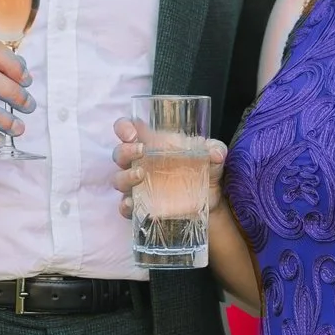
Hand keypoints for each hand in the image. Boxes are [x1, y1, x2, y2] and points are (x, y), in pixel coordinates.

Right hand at [109, 119, 226, 216]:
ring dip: (125, 176)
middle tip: (141, 151)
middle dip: (125, 151)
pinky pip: (125, 207)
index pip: (128, 130)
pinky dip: (125, 205)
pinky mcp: (142, 207)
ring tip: (141, 175)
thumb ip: (216, 149)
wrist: (211, 200)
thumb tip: (215, 154)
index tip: (131, 132)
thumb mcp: (213, 155)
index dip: (123, 128)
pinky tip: (132, 203)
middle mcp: (140, 163)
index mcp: (152, 144)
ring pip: (118, 179)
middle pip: (119, 154)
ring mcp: (138, 186)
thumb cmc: (205, 168)